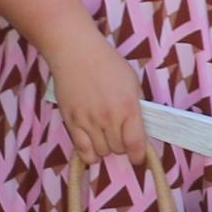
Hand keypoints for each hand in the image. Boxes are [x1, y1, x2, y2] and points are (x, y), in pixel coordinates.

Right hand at [47, 33, 152, 167]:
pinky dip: (88, 154)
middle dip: (122, 146)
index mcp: (128, 108)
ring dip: (105, 148)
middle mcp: (108, 118)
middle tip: (121, 137)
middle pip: (117, 149)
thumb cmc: (108, 64)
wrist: (76, 53)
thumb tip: (140, 126)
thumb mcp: (132, 82)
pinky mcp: (70, 121)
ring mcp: (88, 121)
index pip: (135, 143)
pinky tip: (92, 150)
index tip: (139, 158)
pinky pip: (81, 148)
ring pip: (100, 151)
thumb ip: (137, 106)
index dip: (139, 155)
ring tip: (106, 137)